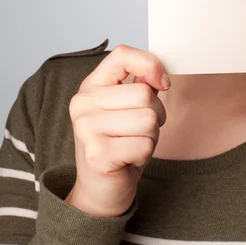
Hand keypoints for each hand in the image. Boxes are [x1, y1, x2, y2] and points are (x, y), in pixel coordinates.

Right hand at [66, 44, 169, 216]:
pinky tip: (128, 159)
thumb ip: (140, 84)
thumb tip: (159, 75)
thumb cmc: (119, 143)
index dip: (150, 65)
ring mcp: (87, 129)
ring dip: (151, 136)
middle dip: (155, 114)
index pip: (122, 55)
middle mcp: (83, 103)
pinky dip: (145, 154)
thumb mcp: (128, 108)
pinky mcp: (98, 154)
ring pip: (149, 119)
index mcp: (90, 86)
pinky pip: (145, 144)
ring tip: (133, 144)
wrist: (100, 190)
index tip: (162, 83)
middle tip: (139, 130)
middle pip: (144, 94)